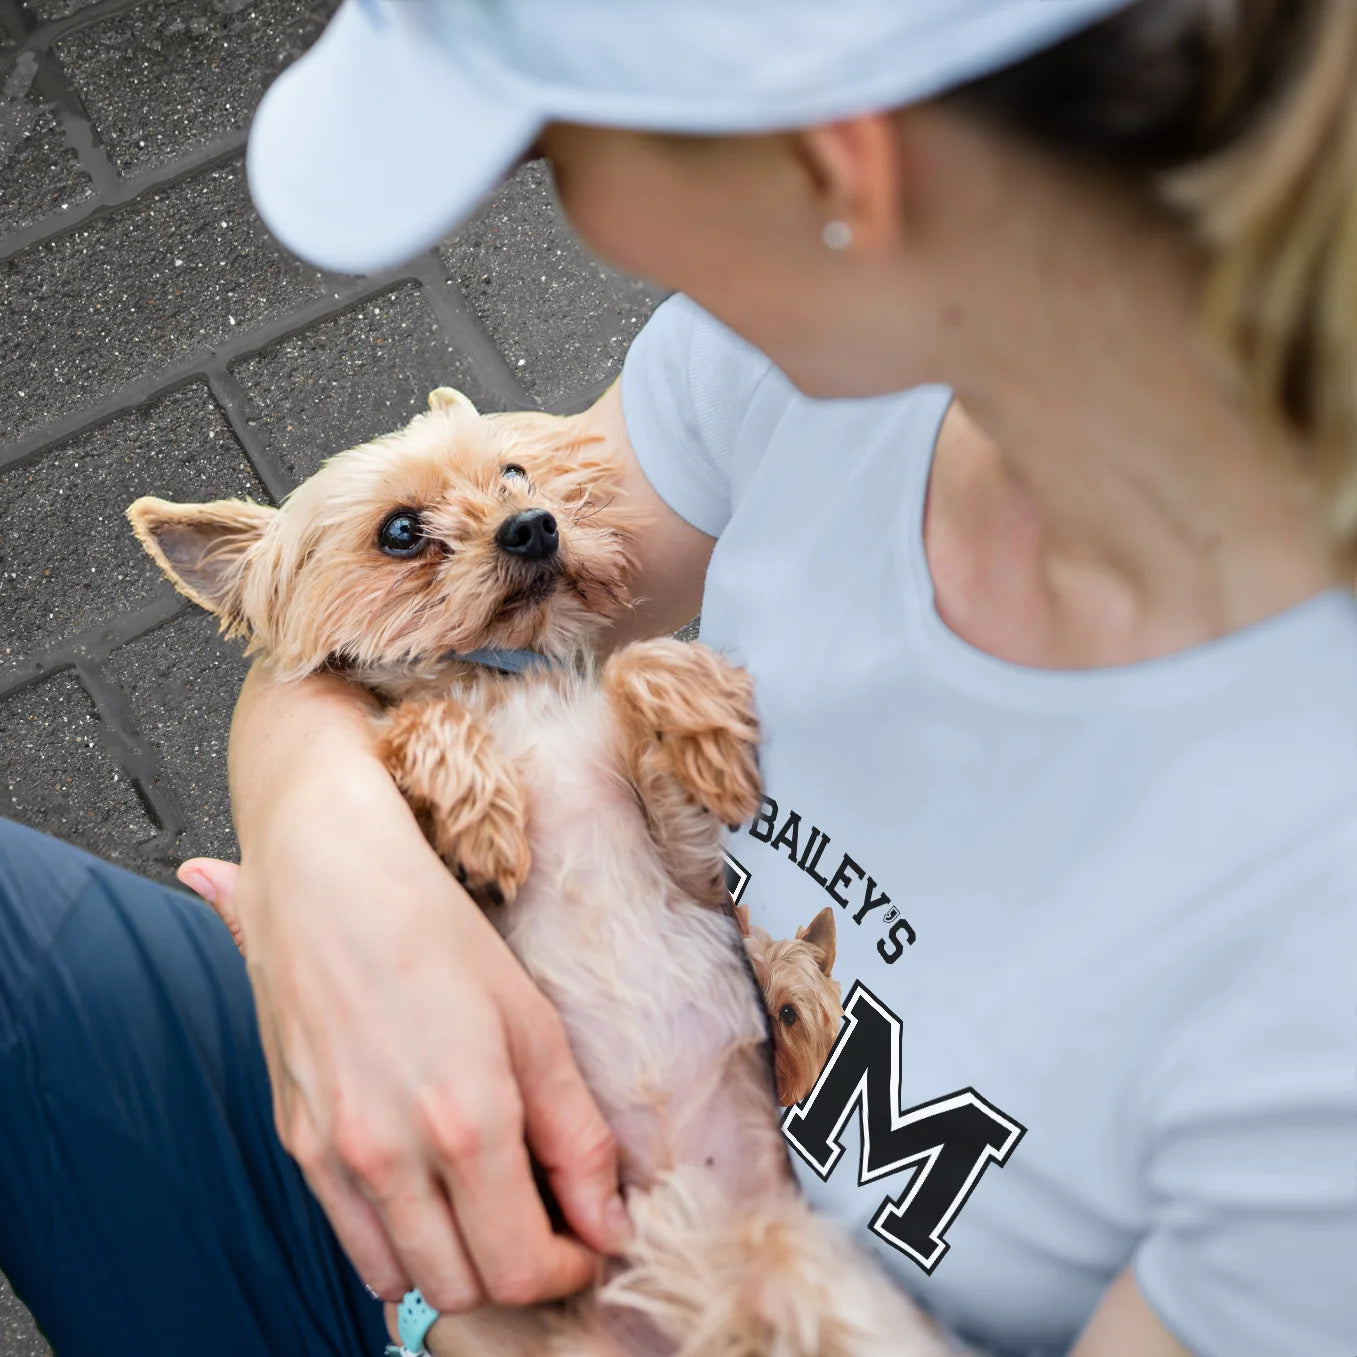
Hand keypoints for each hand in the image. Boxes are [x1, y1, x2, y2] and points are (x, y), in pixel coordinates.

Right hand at [178, 757, 627, 1313]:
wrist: (327, 878)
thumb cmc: (439, 934)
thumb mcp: (534, 1023)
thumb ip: (574, 1137)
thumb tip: (608, 1227)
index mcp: (464, 1124)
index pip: (520, 1270)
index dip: (566, 1267)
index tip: (585, 1236)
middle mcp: (389, 1157)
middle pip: (463, 1290)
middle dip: (516, 1270)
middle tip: (544, 1218)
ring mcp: (331, 1156)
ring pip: (402, 1279)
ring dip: (456, 1263)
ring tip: (487, 1204)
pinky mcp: (296, 1144)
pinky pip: (350, 1238)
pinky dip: (397, 1240)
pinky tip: (427, 1183)